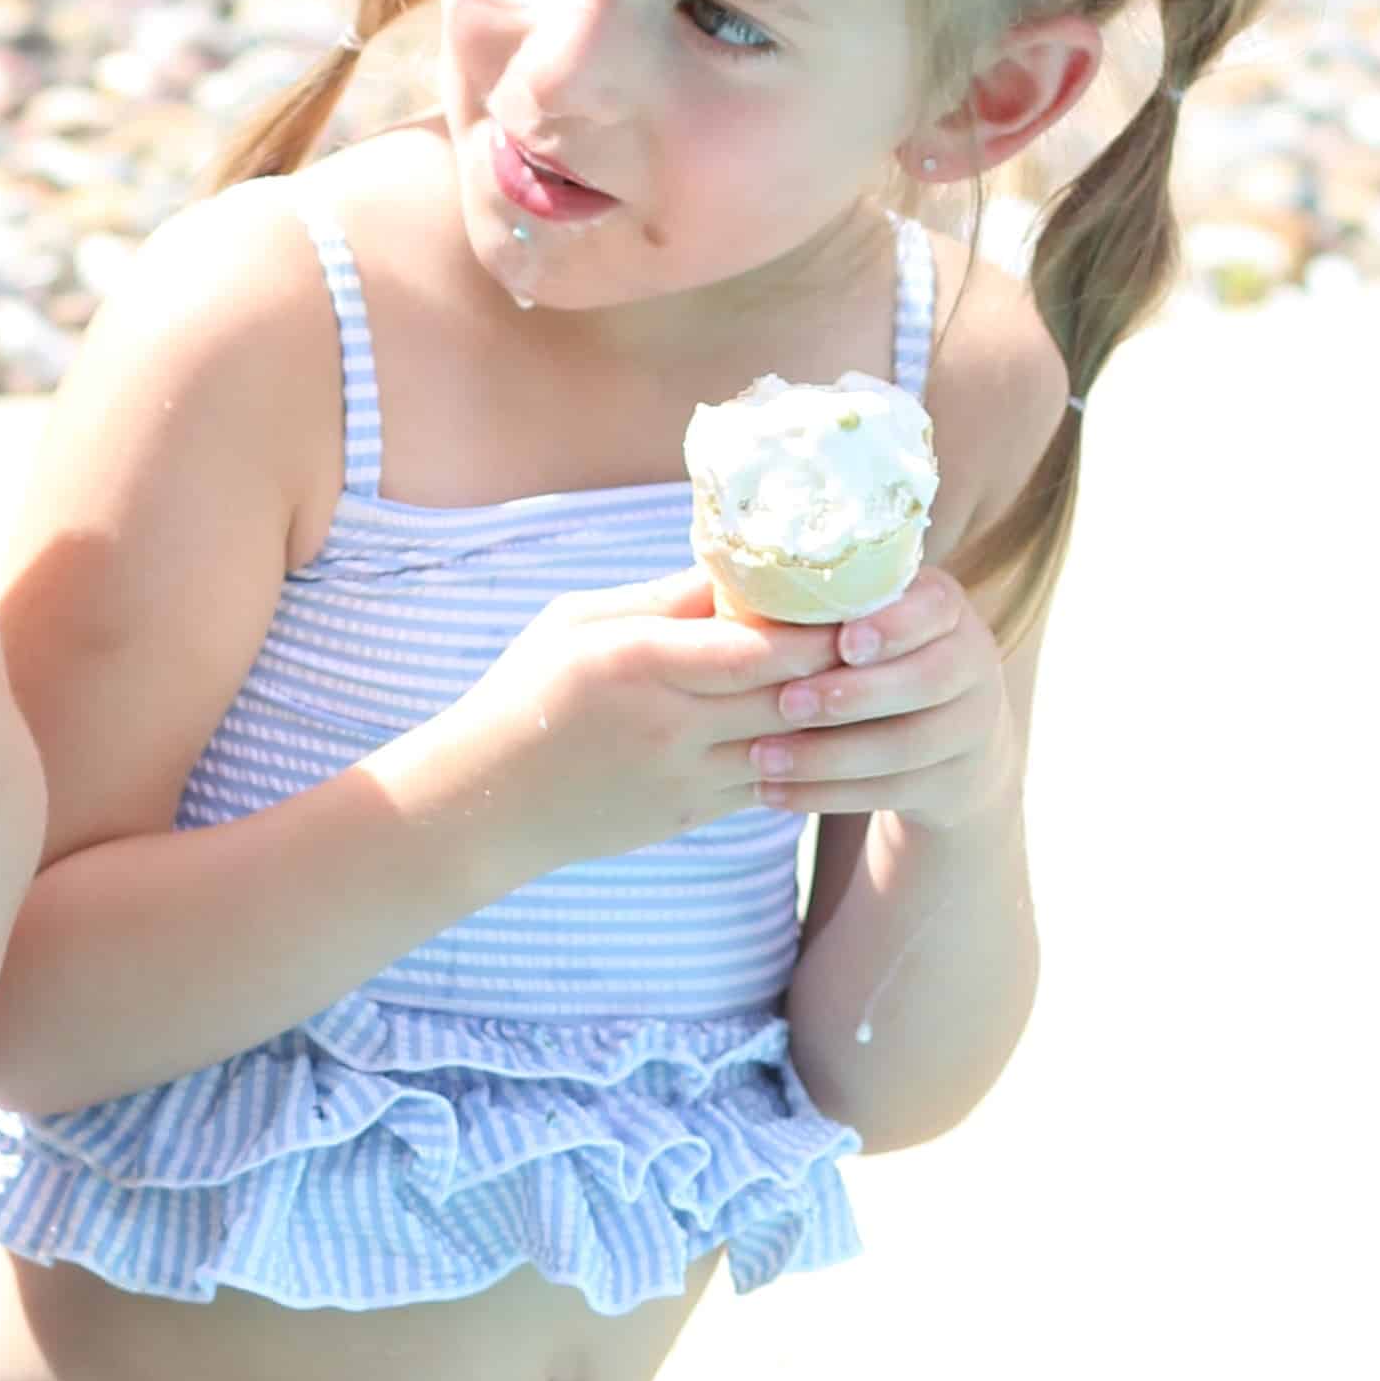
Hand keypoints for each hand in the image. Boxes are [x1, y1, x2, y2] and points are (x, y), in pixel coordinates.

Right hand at [424, 566, 845, 874]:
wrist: (487, 802)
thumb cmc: (525, 692)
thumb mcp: (578, 620)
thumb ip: (661, 597)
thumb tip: (740, 567)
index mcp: (640, 660)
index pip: (762, 643)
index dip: (821, 621)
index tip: (857, 590)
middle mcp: (672, 723)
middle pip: (792, 691)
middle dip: (847, 661)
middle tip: (892, 628)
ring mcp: (687, 776)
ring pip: (795, 743)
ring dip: (838, 714)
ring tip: (877, 676)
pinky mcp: (693, 813)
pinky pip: (772, 780)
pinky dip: (805, 751)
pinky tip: (830, 724)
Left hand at [740, 569, 1018, 831]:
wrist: (947, 739)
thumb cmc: (872, 658)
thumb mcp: (862, 620)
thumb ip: (821, 607)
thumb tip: (740, 589)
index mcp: (945, 607)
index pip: (934, 608)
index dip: (892, 626)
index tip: (843, 641)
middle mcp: (972, 660)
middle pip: (926, 680)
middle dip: (853, 694)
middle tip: (785, 703)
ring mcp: (971, 726)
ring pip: (905, 746)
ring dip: (827, 754)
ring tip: (761, 758)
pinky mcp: (952, 782)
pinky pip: (890, 792)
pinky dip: (826, 795)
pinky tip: (772, 794)